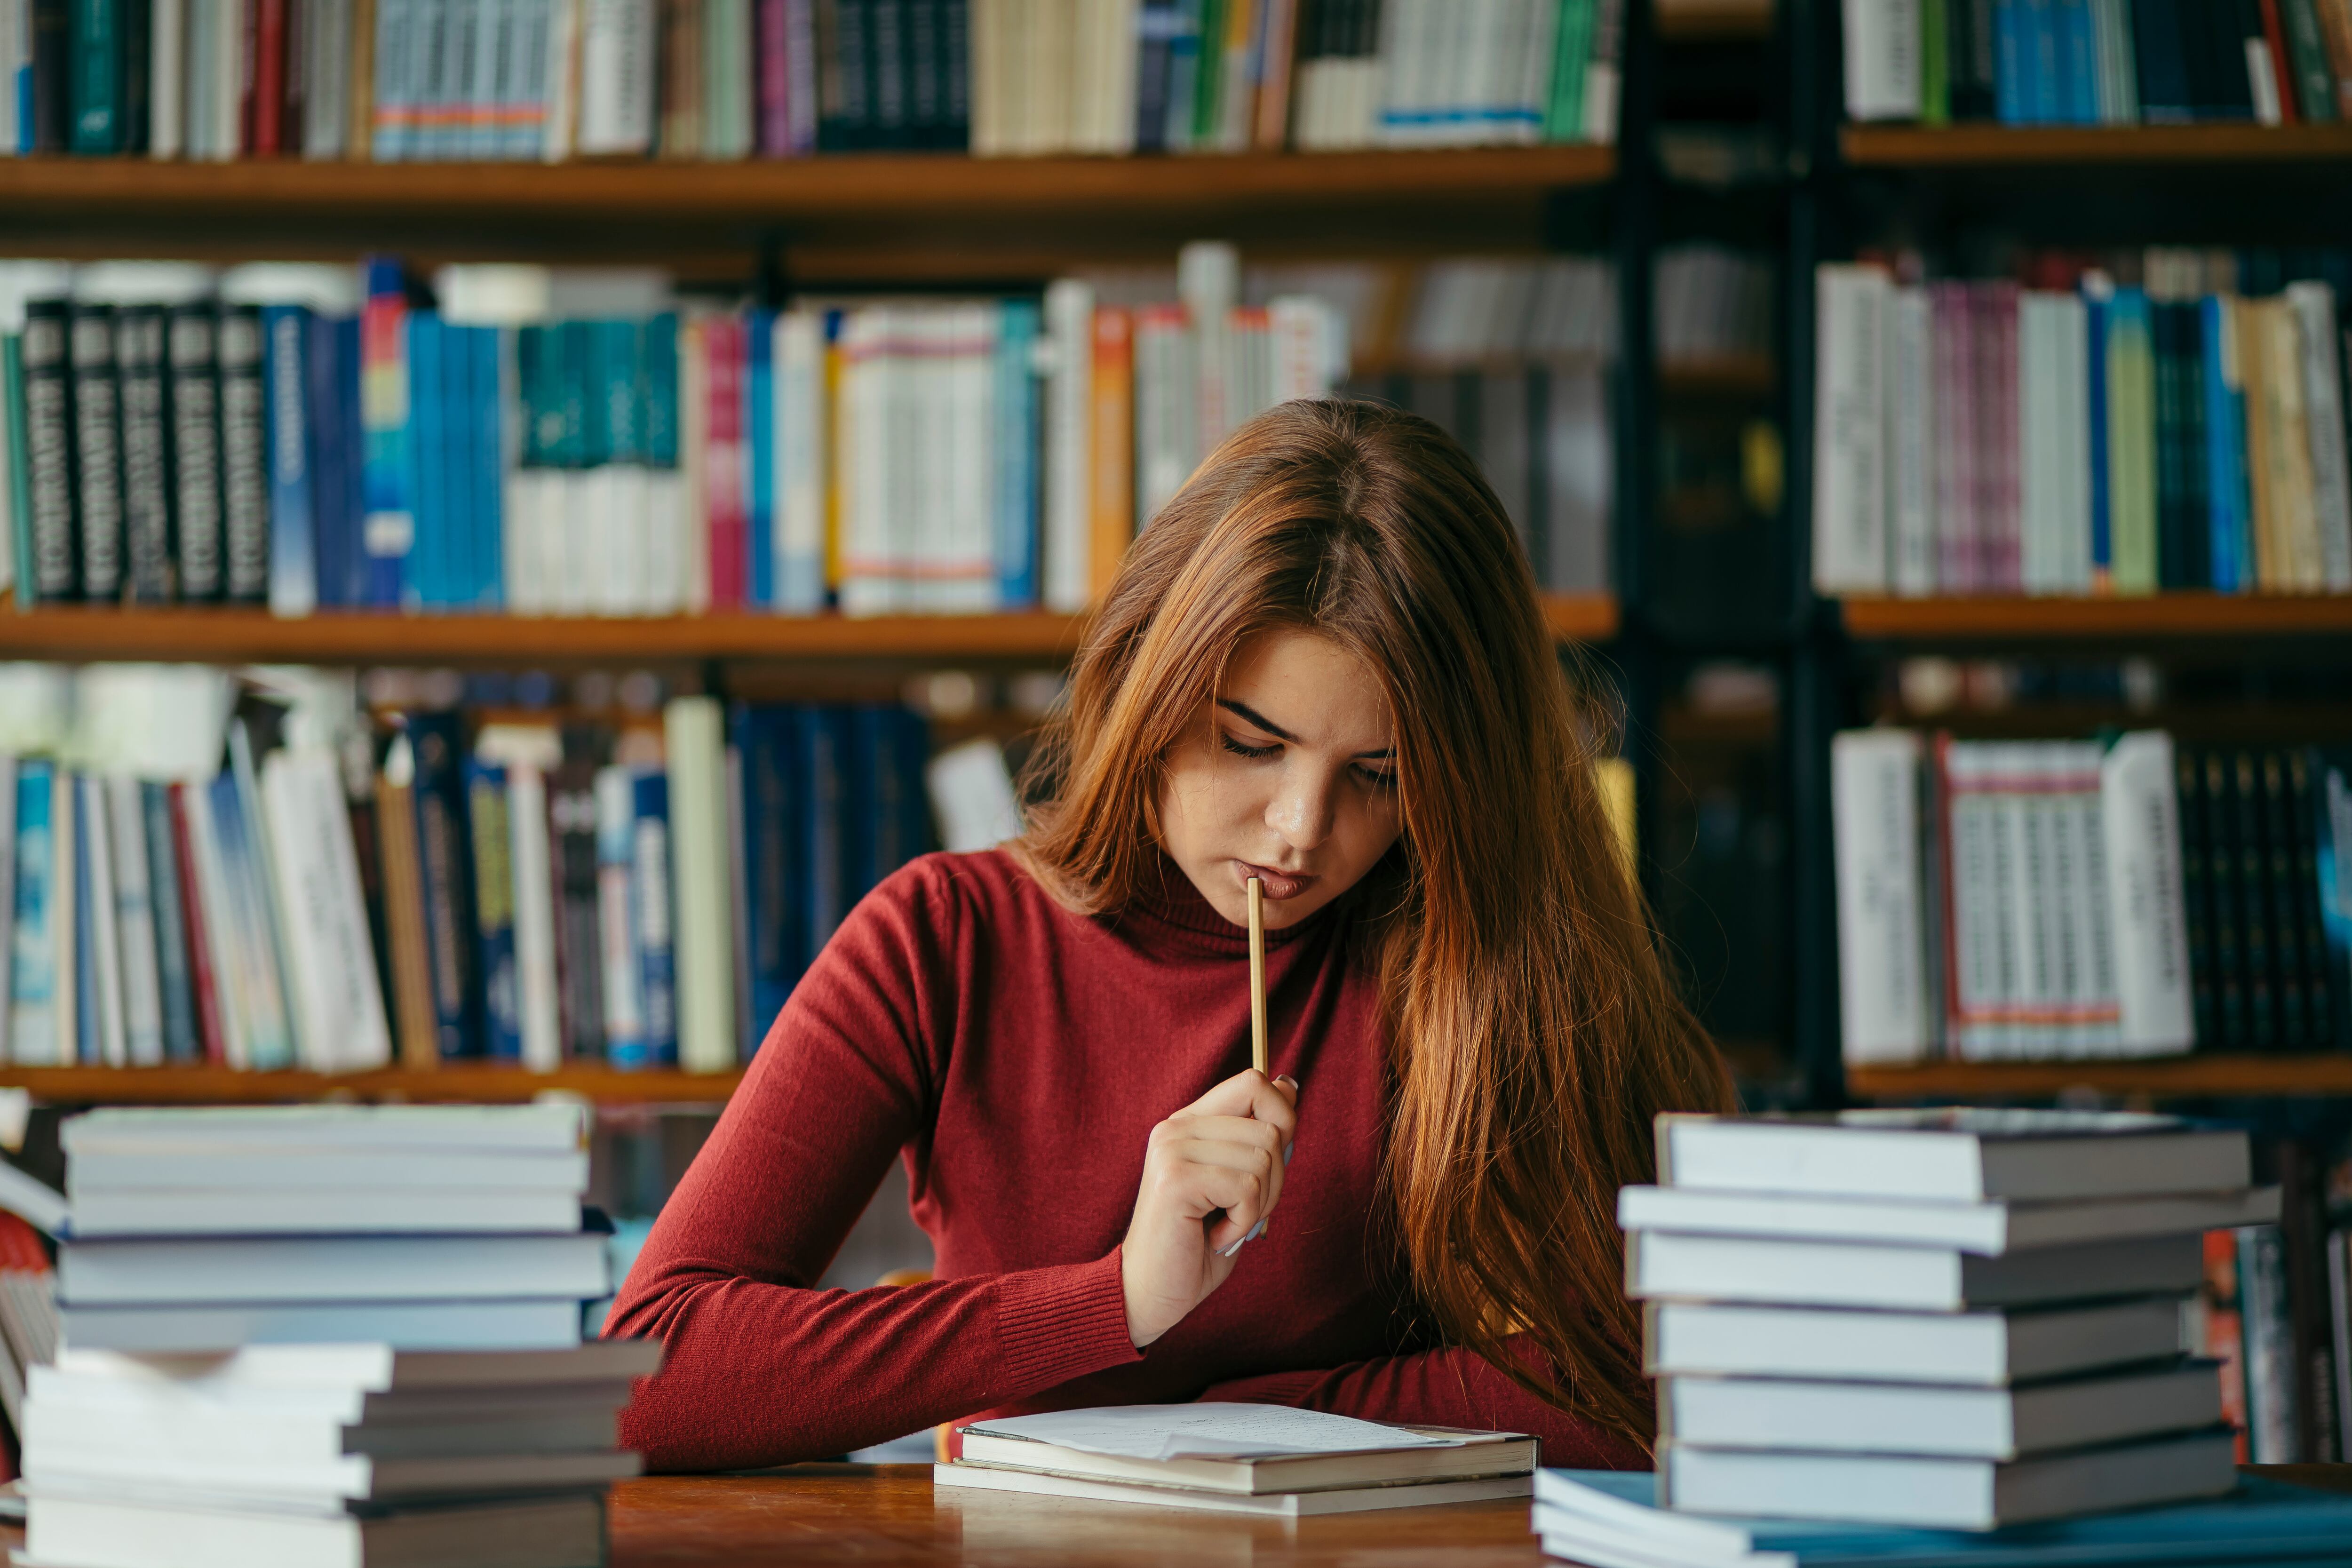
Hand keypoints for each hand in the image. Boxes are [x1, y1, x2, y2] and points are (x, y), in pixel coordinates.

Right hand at [1119, 1070, 1298, 1349]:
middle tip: (1242, 1212)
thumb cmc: (1196, 1245)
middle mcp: (1177, 1127)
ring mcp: (1173, 1149)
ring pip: (1264, 1158)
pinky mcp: (1175, 1179)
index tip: (1268, 1165)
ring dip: (1259, 1206)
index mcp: (1191, 1122)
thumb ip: (1258, 1138)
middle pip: (1271, 1126)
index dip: (1281, 1118)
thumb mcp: (1239, 1183)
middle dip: (1276, 1180)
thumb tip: (1289, 1088)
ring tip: (1225, 1225)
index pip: (1253, 1082)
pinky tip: (1215, 1237)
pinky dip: (1243, 1222)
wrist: (1148, 1294)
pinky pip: (1246, 1188)